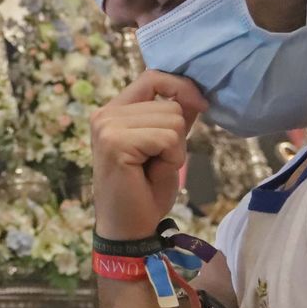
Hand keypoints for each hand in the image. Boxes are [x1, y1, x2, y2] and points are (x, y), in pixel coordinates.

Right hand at [90, 70, 207, 239]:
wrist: (127, 229)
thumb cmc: (144, 191)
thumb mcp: (166, 147)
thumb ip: (174, 118)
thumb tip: (195, 94)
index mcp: (113, 111)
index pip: (152, 77)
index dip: (180, 87)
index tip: (201, 105)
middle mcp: (105, 114)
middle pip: (169, 103)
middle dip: (176, 136)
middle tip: (156, 162)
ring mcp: (107, 127)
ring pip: (171, 120)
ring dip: (174, 149)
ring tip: (153, 168)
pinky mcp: (115, 142)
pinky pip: (167, 138)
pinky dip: (171, 158)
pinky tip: (151, 173)